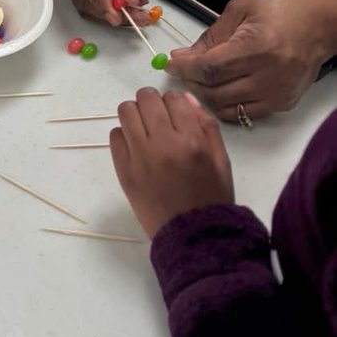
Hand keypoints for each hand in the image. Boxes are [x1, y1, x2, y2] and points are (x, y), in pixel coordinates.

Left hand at [110, 87, 233, 237]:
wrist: (194, 238)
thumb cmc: (212, 198)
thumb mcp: (222, 161)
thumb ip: (206, 125)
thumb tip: (185, 98)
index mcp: (192, 140)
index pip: (173, 98)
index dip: (174, 103)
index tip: (175, 116)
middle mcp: (163, 143)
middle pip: (145, 98)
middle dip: (152, 103)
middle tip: (158, 119)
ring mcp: (140, 156)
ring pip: (126, 111)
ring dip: (135, 115)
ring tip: (145, 130)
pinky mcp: (123, 170)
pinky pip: (115, 135)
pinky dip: (124, 136)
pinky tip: (137, 148)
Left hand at [167, 0, 336, 121]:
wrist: (320, 19)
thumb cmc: (284, 6)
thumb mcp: (240, 9)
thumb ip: (211, 35)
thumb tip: (185, 55)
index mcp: (256, 47)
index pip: (209, 67)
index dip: (184, 67)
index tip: (170, 63)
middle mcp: (269, 75)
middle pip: (215, 90)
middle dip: (191, 80)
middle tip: (182, 68)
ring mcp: (278, 92)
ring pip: (227, 107)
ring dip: (206, 95)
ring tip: (199, 78)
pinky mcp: (283, 102)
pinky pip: (245, 113)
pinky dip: (227, 105)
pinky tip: (220, 89)